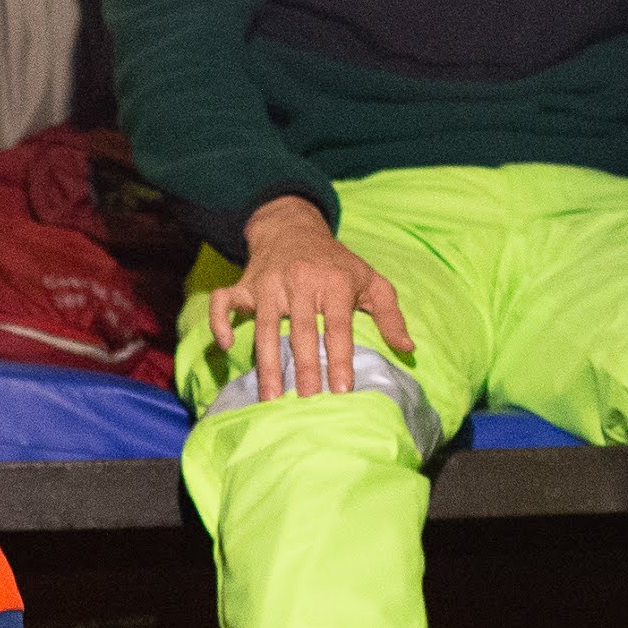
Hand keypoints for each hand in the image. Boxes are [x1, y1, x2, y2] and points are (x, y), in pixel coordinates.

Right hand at [205, 199, 415, 401]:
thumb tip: (407, 348)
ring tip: (271, 397)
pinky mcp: (244, 284)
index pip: (337, 326)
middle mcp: (301, 281)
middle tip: (308, 399)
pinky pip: (224, 302)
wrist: (294, 228)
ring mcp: (269, 283)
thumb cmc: (336, 263)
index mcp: (334, 282)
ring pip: (265, 327)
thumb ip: (390, 315)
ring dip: (267, 363)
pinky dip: (220, 323)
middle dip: (304, 367)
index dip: (339, 358)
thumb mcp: (371, 281)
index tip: (341, 389)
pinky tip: (228, 347)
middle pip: (301, 331)